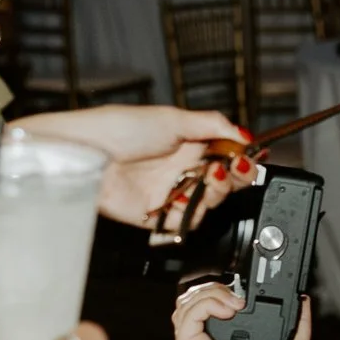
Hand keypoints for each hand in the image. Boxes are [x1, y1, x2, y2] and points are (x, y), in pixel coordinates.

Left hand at [11, 105, 255, 233]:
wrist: (86, 155)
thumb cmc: (117, 129)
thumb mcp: (172, 118)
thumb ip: (212, 125)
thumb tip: (244, 134)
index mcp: (186, 142)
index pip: (226, 153)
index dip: (242, 157)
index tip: (253, 155)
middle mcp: (179, 168)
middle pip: (223, 181)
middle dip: (235, 176)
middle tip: (234, 168)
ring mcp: (168, 192)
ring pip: (209, 202)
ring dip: (216, 192)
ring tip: (209, 178)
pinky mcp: (155, 215)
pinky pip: (184, 222)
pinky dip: (190, 213)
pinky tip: (184, 197)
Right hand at [173, 281, 311, 339]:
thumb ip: (299, 319)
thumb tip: (303, 299)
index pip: (204, 304)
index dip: (218, 289)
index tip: (242, 288)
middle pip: (189, 299)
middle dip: (213, 287)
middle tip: (238, 295)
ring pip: (186, 303)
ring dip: (212, 293)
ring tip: (237, 303)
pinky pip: (188, 315)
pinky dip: (209, 304)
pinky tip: (230, 311)